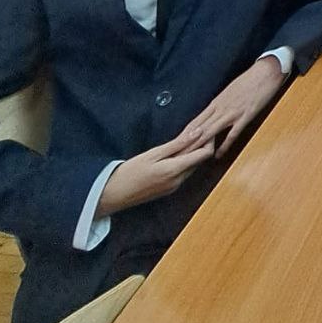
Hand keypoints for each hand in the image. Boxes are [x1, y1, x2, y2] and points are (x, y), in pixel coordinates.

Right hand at [95, 129, 216, 215]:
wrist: (112, 195)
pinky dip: (184, 162)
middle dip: (201, 145)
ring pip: (192, 167)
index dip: (208, 140)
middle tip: (196, 130)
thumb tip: (198, 132)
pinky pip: (183, 174)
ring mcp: (174, 187)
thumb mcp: (153, 154)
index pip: (204, 154)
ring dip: (192, 154)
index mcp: (175, 170)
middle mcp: (178, 181)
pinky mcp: (168, 190)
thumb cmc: (130, 171)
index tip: (204, 127)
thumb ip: (177, 144)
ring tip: (186, 139)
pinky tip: (176, 153)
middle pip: (200, 160)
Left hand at [184, 57, 285, 156]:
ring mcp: (232, 113)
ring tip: (188, 158)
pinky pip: (232, 133)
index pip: (195, 122)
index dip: (184, 135)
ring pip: (211, 132)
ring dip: (199, 145)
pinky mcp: (245, 116)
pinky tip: (218, 154)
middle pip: (199, 129)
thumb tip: (213, 113)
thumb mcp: (231, 90)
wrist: (266, 71)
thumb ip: (221, 103)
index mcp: (216, 102)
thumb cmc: (250, 79)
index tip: (174, 145)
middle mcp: (221, 108)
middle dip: (186, 144)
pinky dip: (224, 145)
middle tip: (174, 156)